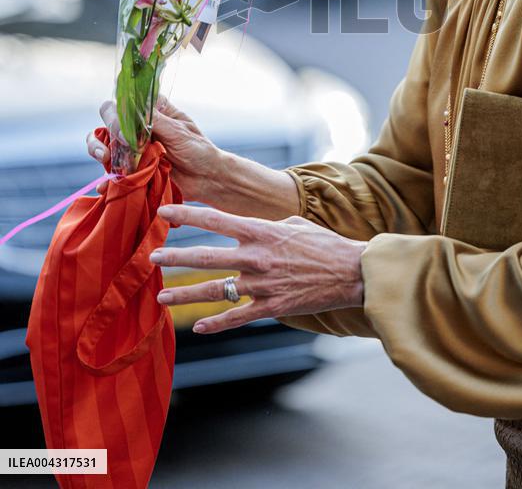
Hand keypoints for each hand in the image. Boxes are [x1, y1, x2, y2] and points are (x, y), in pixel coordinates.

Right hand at [86, 96, 224, 202]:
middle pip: (109, 120)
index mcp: (153, 110)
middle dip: (106, 131)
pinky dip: (105, 178)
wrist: (207, 179)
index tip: (124, 130)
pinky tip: (104, 187)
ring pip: (104, 142)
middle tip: (114, 148)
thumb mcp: (180, 132)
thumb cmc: (199, 150)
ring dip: (98, 150)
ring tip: (105, 161)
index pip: (126, 101)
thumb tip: (133, 108)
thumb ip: (156, 121)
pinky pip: (112, 170)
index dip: (119, 112)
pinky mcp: (133, 168)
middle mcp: (139, 126)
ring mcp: (134, 147)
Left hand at [149, 204, 365, 333]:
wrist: (351, 272)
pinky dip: (215, 323)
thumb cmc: (324, 244)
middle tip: (152, 258)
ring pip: (214, 290)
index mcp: (261, 231)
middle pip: (206, 257)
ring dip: (184, 294)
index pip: (216, 219)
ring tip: (161, 296)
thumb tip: (249, 228)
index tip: (164, 211)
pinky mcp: (271, 307)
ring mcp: (262, 284)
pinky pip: (236, 317)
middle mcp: (256, 257)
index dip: (187, 215)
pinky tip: (198, 327)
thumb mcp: (293, 224)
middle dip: (176, 258)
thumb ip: (265, 227)